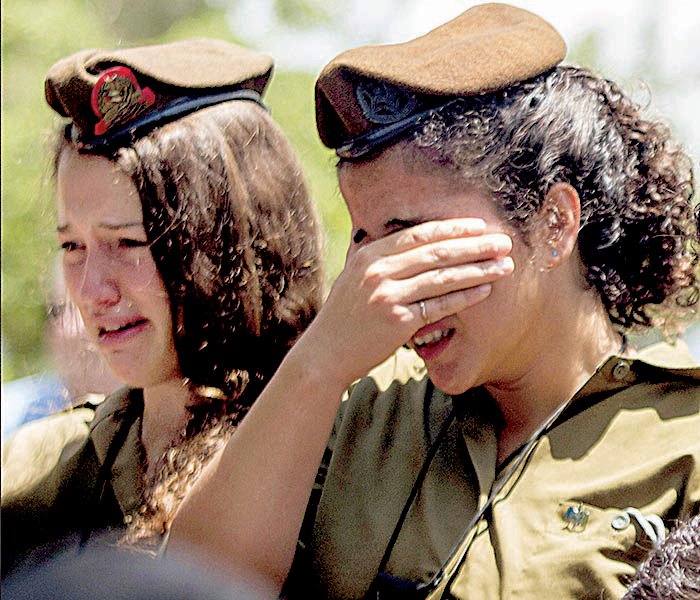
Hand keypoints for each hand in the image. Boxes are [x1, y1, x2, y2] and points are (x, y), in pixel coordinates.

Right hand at [297, 218, 512, 386]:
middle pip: (436, 252)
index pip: (418, 235)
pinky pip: (438, 306)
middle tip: (503, 242)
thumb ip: (381, 260)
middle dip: (474, 245)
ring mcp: (386, 295)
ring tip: (504, 265)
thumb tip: (412, 243)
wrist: (325, 353)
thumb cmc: (345, 316)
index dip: (452, 228)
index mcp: (369, 254)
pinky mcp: (396, 321)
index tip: (479, 225)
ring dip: (478, 269)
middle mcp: (377, 270)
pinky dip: (464, 297)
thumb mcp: (355, 278)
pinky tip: (485, 291)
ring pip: (442, 277)